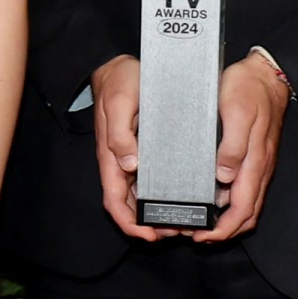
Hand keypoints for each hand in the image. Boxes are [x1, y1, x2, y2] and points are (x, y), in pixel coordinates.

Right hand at [88, 54, 172, 242]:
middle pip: (130, 203)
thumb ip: (120, 135)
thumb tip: (129, 164)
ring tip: (184, 219)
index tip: (147, 234)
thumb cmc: (119, 82)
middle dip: (149, 223)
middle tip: (176, 231)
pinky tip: (186, 193)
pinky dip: (167, 191)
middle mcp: (121, 161)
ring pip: (143, 194)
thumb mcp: (120, 103)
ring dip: (159, 210)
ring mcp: (133, 156)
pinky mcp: (146, 149)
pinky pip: (153, 177)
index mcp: (111, 156)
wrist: (121, 64)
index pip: (115, 200)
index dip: (129, 222)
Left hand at [190, 55, 291, 243]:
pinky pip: (245, 189)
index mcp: (255, 163)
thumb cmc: (249, 90)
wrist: (266, 74)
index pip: (243, 210)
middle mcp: (259, 169)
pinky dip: (229, 203)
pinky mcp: (254, 157)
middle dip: (223, 231)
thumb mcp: (237, 114)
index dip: (223, 229)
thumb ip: (233, 147)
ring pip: (246, 204)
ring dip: (225, 219)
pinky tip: (210, 198)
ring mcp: (258, 164)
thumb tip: (225, 178)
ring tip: (198, 222)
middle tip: (194, 235)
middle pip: (246, 214)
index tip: (201, 237)